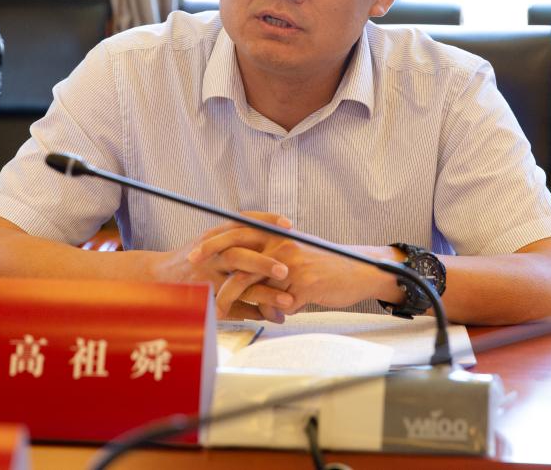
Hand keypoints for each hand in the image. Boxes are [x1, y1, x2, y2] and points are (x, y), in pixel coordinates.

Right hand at [159, 212, 295, 321]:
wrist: (159, 276)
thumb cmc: (194, 257)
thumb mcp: (211, 238)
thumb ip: (237, 234)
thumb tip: (277, 229)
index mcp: (214, 236)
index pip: (241, 223)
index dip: (265, 222)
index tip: (288, 225)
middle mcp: (209, 256)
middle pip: (237, 256)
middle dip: (263, 262)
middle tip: (287, 270)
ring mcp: (206, 279)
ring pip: (236, 286)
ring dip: (264, 293)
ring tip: (288, 301)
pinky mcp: (205, 299)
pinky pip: (231, 308)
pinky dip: (252, 312)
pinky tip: (270, 315)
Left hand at [189, 229, 389, 315]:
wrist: (359, 272)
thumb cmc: (325, 267)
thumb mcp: (295, 257)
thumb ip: (271, 266)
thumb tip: (250, 281)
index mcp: (278, 235)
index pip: (241, 230)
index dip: (217, 238)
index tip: (196, 248)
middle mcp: (282, 244)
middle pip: (238, 244)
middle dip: (211, 252)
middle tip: (191, 262)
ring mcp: (292, 263)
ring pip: (251, 279)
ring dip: (231, 295)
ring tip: (217, 309)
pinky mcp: (304, 283)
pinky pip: (277, 302)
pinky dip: (268, 313)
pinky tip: (266, 320)